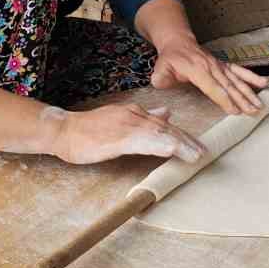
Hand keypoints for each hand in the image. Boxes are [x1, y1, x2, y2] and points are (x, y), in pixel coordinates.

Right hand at [43, 104, 205, 163]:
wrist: (64, 130)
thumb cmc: (90, 129)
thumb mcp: (120, 118)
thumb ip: (144, 118)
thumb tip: (166, 113)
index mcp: (135, 112)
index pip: (164, 124)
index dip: (182, 135)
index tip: (197, 146)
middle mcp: (134, 115)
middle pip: (166, 129)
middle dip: (187, 141)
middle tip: (203, 153)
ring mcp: (126, 125)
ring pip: (159, 134)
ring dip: (179, 145)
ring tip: (195, 155)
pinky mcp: (117, 138)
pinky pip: (143, 142)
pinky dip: (159, 145)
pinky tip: (171, 150)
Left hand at [151, 35, 267, 114]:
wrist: (179, 42)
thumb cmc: (170, 59)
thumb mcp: (160, 68)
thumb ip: (161, 77)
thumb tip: (160, 82)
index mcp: (197, 69)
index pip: (213, 87)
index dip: (224, 99)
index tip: (235, 110)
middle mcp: (211, 67)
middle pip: (229, 85)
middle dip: (242, 99)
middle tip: (253, 111)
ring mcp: (219, 66)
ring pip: (236, 80)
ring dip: (249, 92)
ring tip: (260, 104)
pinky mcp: (223, 65)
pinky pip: (239, 71)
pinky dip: (251, 77)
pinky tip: (263, 83)